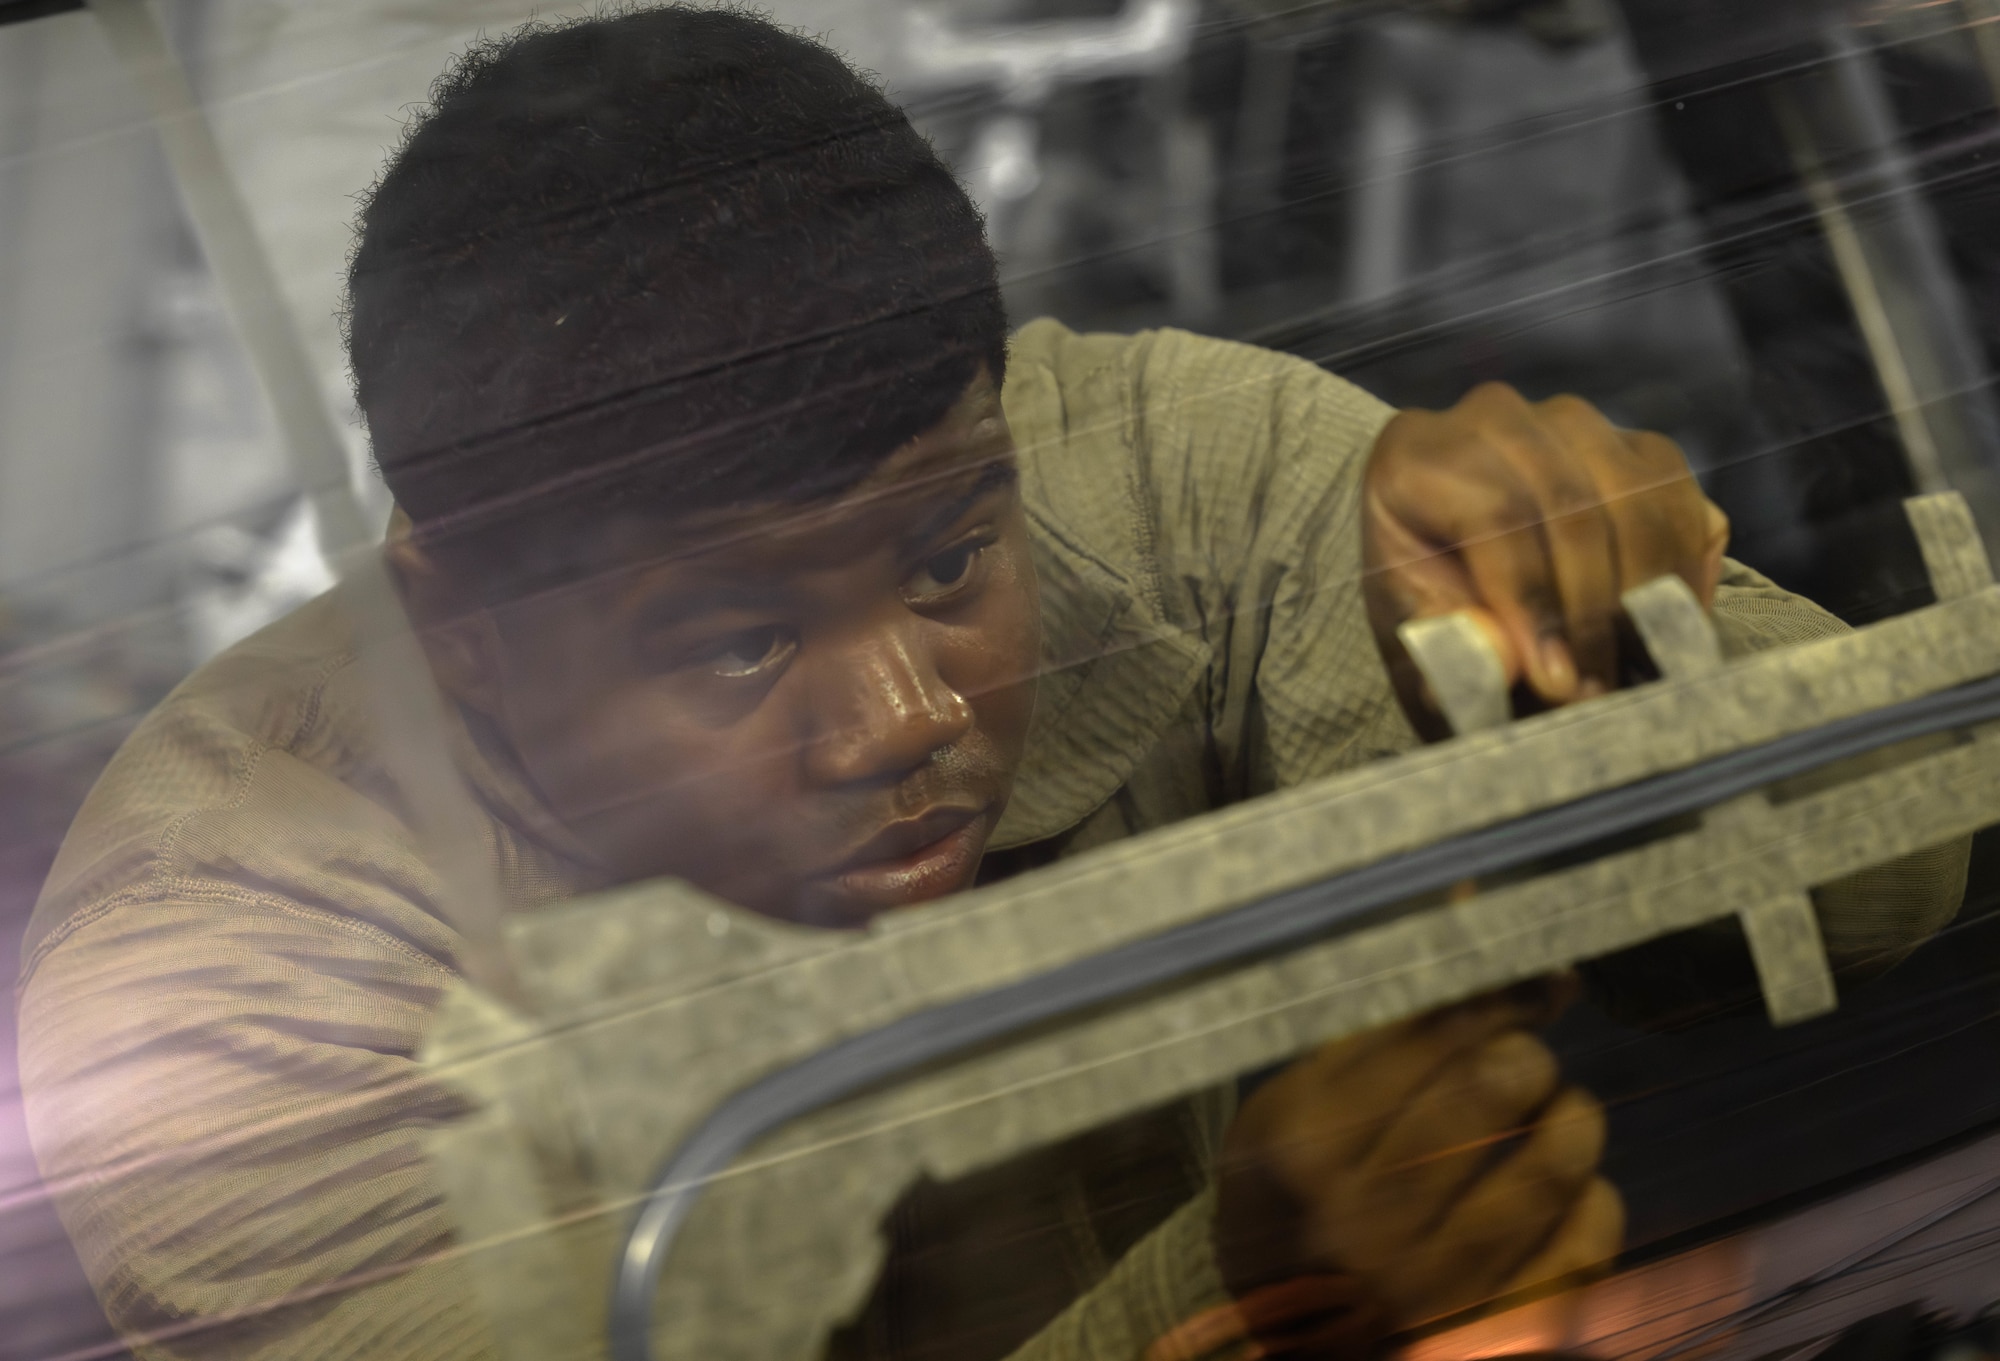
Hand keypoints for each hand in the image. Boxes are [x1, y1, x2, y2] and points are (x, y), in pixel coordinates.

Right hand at [1212, 981, 1622, 1330]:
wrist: (1271, 1332)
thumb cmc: (1290, 1186)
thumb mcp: (1301, 1095)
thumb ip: (1386, 1017)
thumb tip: (1472, 902)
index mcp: (1304, 1146)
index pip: (1432, 1038)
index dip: (1502, 995)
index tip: (1540, 980)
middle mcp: (1361, 1221)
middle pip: (1495, 1090)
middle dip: (1525, 1056)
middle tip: (1518, 1059)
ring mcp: (1426, 1289)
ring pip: (1552, 1168)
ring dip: (1568, 1121)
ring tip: (1551, 1114)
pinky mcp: (1486, 1335)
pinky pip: (1581, 1251)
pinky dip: (1592, 1201)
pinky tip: (1569, 1187)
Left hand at [1363, 383, 1729, 729]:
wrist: (1451, 563)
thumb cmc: (1426, 599)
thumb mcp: (1415, 633)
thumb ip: (1452, 645)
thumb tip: (1510, 661)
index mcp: (1416, 452)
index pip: (1496, 512)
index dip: (1533, 600)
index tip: (1556, 680)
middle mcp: (1496, 418)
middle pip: (1573, 504)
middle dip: (1594, 610)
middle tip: (1598, 688)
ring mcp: (1572, 423)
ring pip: (1638, 495)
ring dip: (1646, 591)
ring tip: (1632, 667)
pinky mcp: (1633, 443)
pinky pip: (1681, 497)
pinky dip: (1683, 568)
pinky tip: (1664, 625)